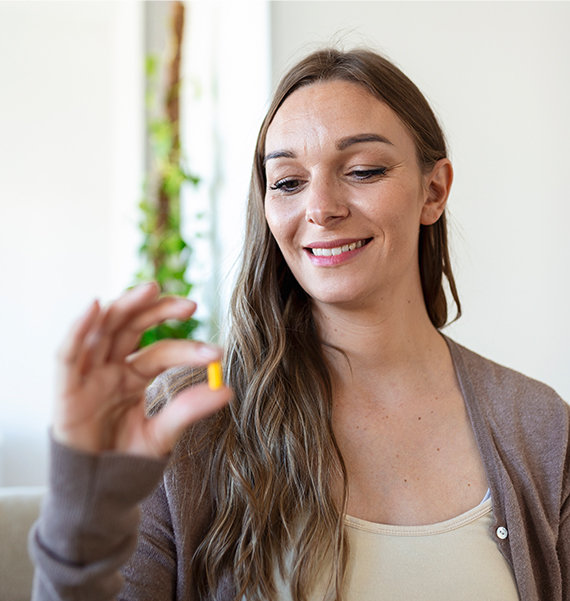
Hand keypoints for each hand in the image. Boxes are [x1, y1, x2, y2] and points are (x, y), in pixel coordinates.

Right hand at [53, 282, 231, 456]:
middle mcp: (112, 367)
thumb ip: (188, 410)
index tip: (216, 353)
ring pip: (103, 329)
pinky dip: (78, 329)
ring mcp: (89, 375)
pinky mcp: (66, 388)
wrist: (99, 491)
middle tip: (190, 305)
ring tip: (150, 289)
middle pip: (132, 327)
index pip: (161, 352)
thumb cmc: (128, 459)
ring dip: (125, 306)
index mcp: (135, 375)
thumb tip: (226, 389)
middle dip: (157, 310)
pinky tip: (95, 307)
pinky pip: (68, 353)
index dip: (186, 349)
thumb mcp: (163, 433)